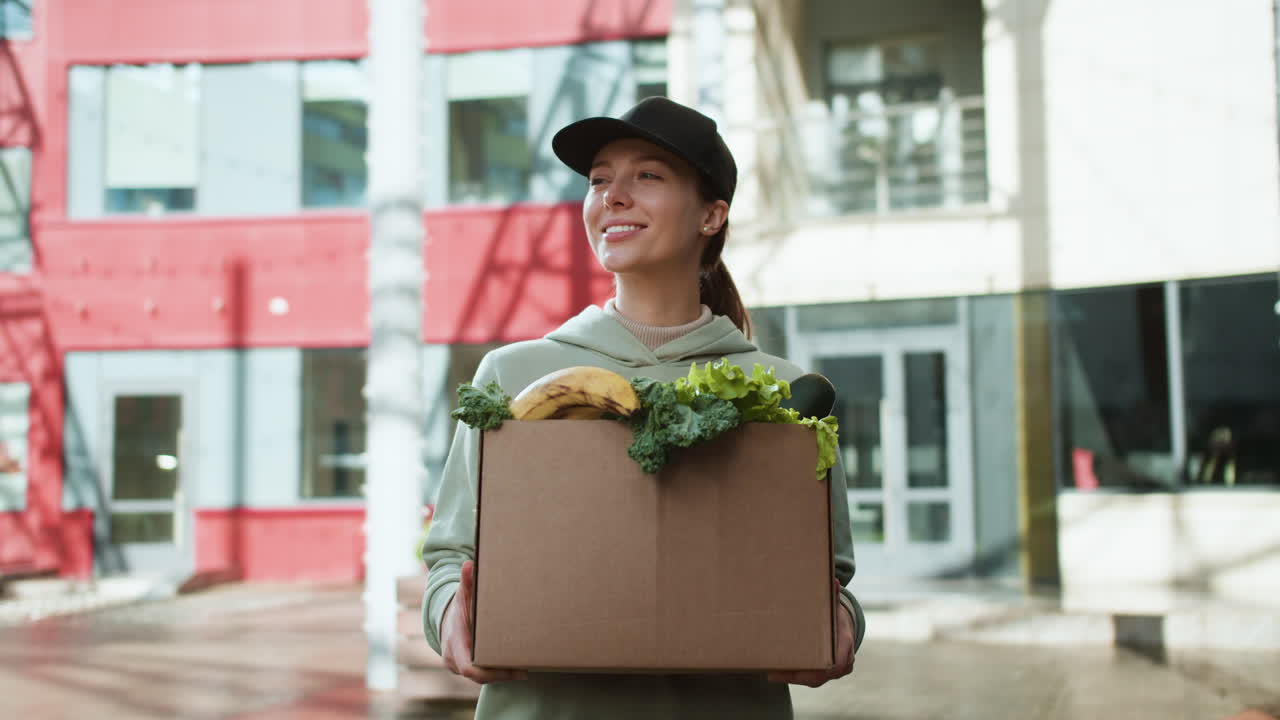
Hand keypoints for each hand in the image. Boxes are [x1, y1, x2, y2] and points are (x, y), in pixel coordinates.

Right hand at [439, 560, 528, 683]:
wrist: (444, 619)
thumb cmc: (458, 607)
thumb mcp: (462, 595)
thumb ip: (467, 582)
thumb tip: (468, 564)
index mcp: (455, 642)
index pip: (469, 668)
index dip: (489, 672)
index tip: (510, 669)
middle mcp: (453, 658)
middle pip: (479, 676)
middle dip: (501, 675)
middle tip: (523, 671)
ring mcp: (457, 666)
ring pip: (480, 678)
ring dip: (500, 675)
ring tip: (523, 670)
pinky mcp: (464, 668)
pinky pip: (480, 675)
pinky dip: (496, 673)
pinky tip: (514, 669)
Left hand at [767, 578, 855, 686]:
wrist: (846, 632)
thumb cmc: (837, 619)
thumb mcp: (835, 607)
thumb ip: (833, 596)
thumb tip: (834, 580)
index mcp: (845, 646)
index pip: (835, 664)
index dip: (817, 669)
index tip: (799, 669)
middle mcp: (843, 663)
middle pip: (818, 676)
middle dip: (795, 676)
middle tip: (774, 673)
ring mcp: (834, 673)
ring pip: (812, 680)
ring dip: (792, 677)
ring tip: (771, 673)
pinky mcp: (825, 676)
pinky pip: (809, 679)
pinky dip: (793, 677)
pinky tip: (775, 674)